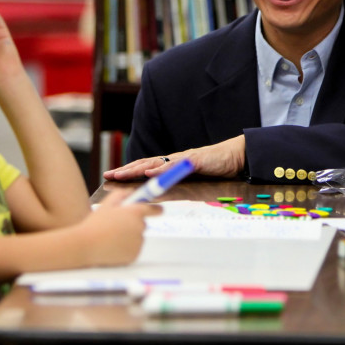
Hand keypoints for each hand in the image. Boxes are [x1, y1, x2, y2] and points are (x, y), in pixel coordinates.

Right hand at [75, 189, 149, 266]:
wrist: (85, 245)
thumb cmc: (95, 224)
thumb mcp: (107, 204)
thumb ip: (121, 195)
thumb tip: (132, 192)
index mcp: (135, 212)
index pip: (153, 210)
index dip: (156, 210)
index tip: (160, 210)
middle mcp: (140, 227)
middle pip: (142, 224)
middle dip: (133, 224)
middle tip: (116, 226)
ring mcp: (138, 242)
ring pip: (137, 237)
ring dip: (128, 236)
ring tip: (111, 237)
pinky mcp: (134, 255)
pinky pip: (133, 249)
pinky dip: (126, 248)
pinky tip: (112, 247)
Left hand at [104, 135, 246, 180]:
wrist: (234, 156)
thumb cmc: (214, 166)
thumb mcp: (191, 175)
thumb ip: (176, 179)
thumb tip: (159, 188)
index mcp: (171, 163)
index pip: (145, 166)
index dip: (128, 170)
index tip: (112, 175)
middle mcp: (174, 159)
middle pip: (145, 163)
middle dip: (126, 169)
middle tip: (109, 174)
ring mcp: (183, 159)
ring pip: (156, 163)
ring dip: (138, 169)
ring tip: (123, 174)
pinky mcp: (195, 160)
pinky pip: (176, 165)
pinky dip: (162, 169)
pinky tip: (151, 172)